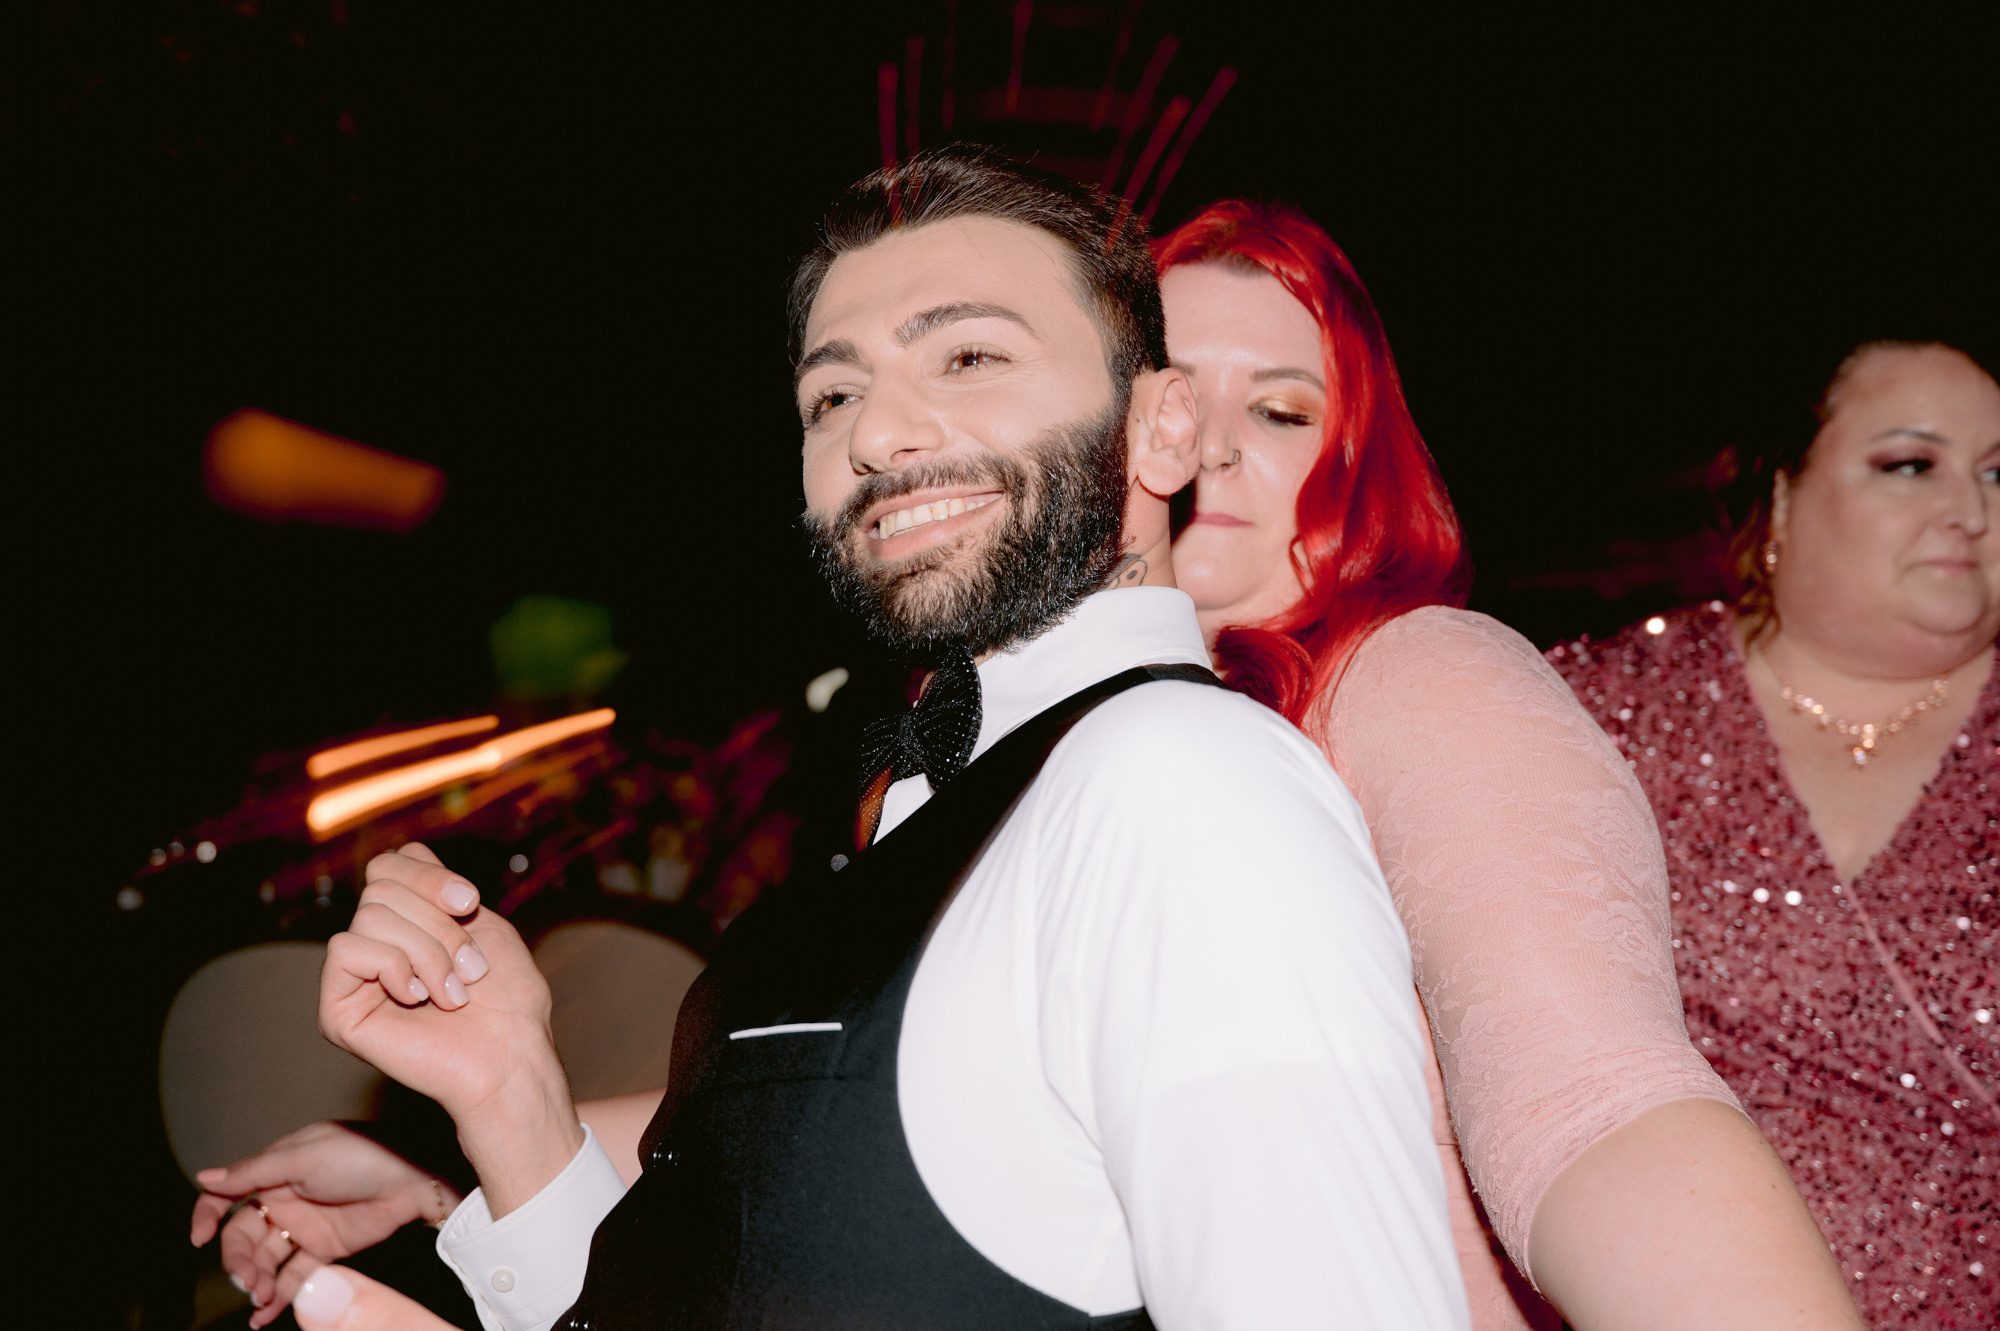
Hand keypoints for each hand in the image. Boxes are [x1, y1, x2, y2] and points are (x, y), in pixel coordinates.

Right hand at [189, 1121, 456, 1327]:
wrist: (415, 1179)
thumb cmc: (363, 1154)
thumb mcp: (303, 1155)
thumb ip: (253, 1171)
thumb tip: (205, 1177)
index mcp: (275, 1170)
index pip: (228, 1194)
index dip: (208, 1215)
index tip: (198, 1238)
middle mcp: (285, 1198)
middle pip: (243, 1235)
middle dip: (237, 1260)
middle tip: (245, 1279)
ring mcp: (305, 1226)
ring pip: (265, 1259)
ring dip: (255, 1281)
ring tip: (258, 1298)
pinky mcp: (326, 1250)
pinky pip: (292, 1276)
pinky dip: (277, 1296)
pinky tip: (264, 1314)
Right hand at [319, 843, 555, 1119]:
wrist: (510, 1054)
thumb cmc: (506, 997)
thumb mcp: (478, 921)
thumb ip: (433, 884)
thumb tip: (399, 854)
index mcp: (407, 924)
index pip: (392, 863)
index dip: (430, 877)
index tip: (470, 905)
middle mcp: (375, 946)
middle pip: (381, 886)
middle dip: (439, 923)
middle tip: (469, 968)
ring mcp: (354, 979)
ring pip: (370, 915)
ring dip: (428, 952)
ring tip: (452, 992)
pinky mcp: (336, 1010)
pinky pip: (346, 949)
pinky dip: (394, 967)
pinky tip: (417, 1000)